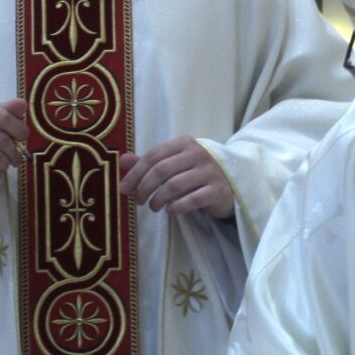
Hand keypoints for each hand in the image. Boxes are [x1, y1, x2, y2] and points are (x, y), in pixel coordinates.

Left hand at [119, 136, 233, 217]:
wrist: (232, 183)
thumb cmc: (197, 172)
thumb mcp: (174, 163)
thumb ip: (149, 162)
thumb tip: (122, 160)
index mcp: (185, 143)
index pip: (154, 155)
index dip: (135, 173)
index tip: (124, 189)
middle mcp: (198, 154)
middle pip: (162, 170)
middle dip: (144, 188)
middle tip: (138, 201)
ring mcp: (210, 172)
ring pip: (174, 186)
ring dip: (158, 200)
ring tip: (154, 207)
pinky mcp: (218, 190)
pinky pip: (192, 200)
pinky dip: (176, 207)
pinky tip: (170, 211)